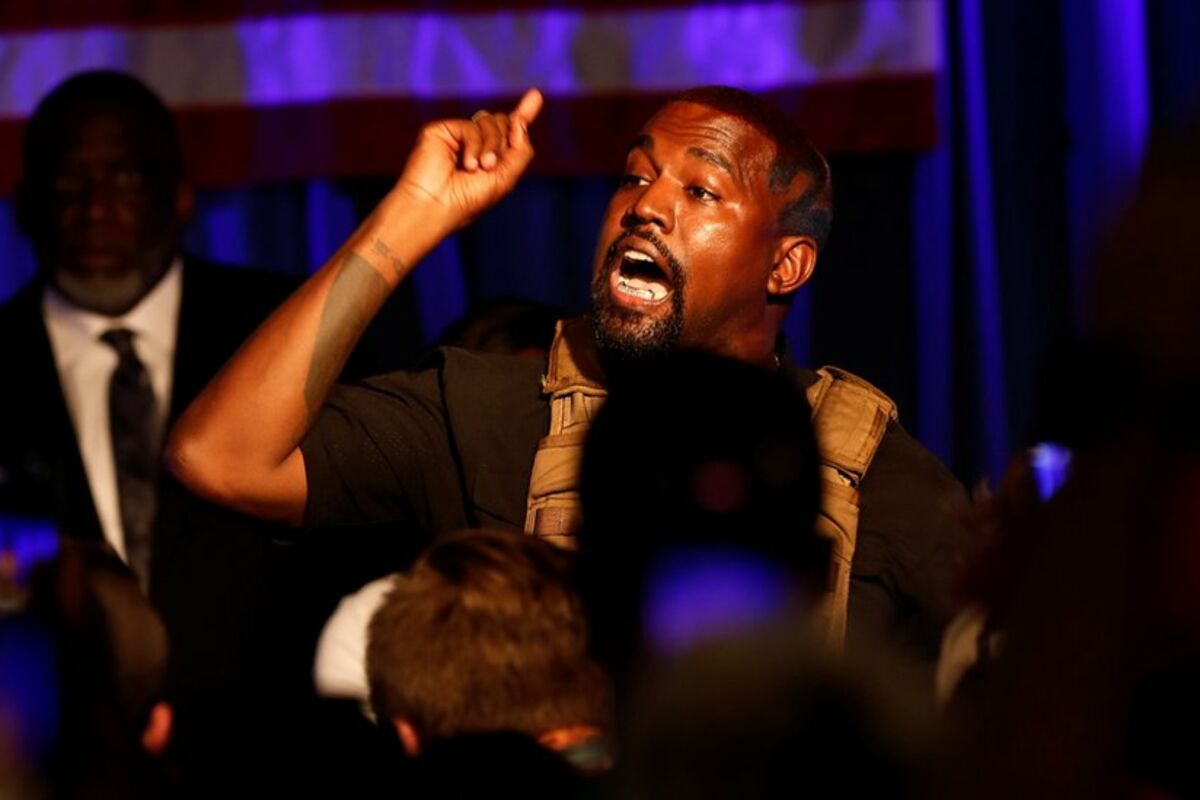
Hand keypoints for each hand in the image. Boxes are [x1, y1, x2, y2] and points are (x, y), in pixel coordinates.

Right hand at [394, 88, 543, 232]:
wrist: (436, 207)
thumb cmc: (468, 200)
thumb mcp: (505, 178)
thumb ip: (520, 150)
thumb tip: (520, 120)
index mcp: (490, 157)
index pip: (510, 131)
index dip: (523, 113)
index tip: (535, 95)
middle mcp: (474, 144)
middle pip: (503, 122)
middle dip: (504, 143)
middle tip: (491, 166)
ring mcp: (458, 136)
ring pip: (491, 120)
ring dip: (491, 146)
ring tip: (479, 168)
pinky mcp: (442, 130)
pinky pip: (471, 125)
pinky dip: (474, 145)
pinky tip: (466, 164)